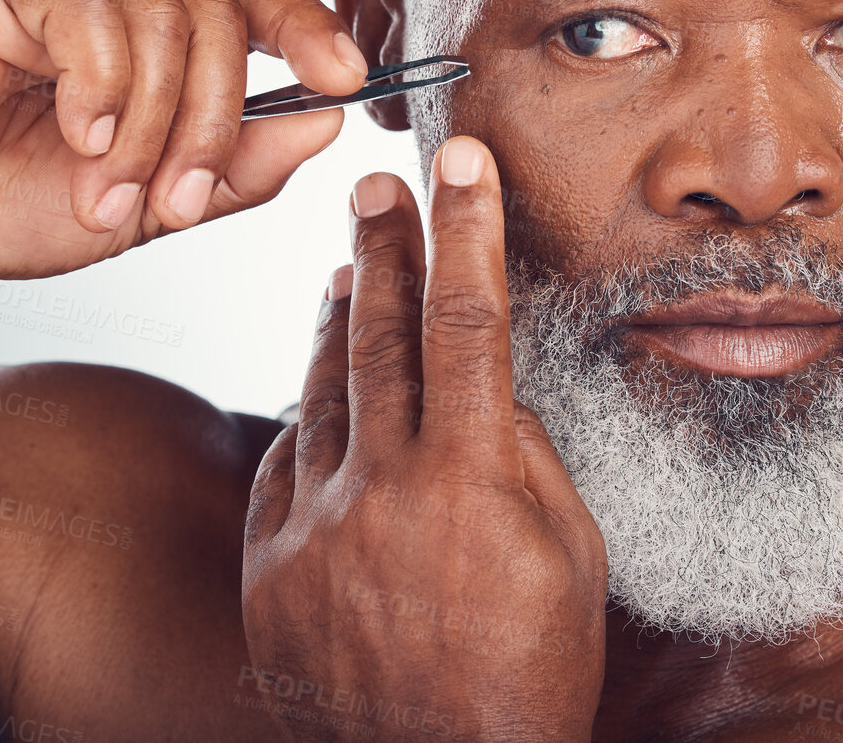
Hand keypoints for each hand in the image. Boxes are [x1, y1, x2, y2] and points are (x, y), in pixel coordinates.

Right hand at [0, 0, 367, 280]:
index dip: (309, 27)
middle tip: (178, 203)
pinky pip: (91, 8)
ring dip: (155, 125)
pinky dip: (103, 87)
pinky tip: (75, 137)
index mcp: (149, 33)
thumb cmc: (4, 206)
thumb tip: (328, 122)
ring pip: (165, 16)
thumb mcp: (149, 206)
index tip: (351, 81)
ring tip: (108, 192)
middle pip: (221, 14)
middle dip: (217, 121)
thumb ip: (237, 168)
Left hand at [241, 136, 606, 741]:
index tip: (463, 164)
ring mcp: (315, 529)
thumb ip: (529, 460)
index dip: (467, 231)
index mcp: (470, 480)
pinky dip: (306, 420)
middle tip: (376, 188)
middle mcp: (383, 489)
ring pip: (322, 390)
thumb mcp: (572, 560)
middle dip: (385, 247)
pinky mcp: (269, 569)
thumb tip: (489, 395)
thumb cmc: (529, 677)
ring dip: (341, 322)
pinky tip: (319, 391)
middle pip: (381, 334)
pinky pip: (284, 465)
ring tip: (351, 272)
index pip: (468, 321)